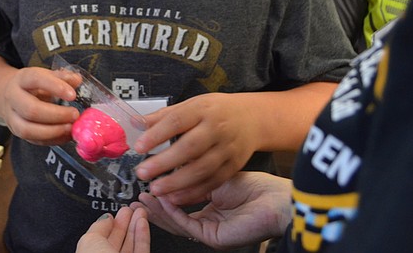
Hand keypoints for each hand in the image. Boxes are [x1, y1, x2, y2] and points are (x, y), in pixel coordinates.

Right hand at [1, 66, 81, 145]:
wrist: (11, 95)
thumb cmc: (32, 86)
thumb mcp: (46, 75)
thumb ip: (62, 77)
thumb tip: (77, 80)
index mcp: (22, 79)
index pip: (35, 79)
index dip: (55, 87)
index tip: (73, 95)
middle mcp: (13, 98)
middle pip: (30, 109)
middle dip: (56, 115)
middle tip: (74, 114)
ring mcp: (13, 118)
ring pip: (27, 129)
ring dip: (53, 131)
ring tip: (71, 127)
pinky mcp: (18, 132)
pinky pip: (34, 140)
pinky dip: (52, 140)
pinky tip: (66, 135)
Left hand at [76, 207, 149, 252]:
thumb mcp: (89, 241)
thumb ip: (98, 226)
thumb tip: (106, 218)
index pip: (101, 239)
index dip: (109, 224)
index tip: (116, 212)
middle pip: (118, 241)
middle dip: (125, 223)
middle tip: (131, 209)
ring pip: (131, 245)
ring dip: (136, 226)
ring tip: (140, 211)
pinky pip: (141, 250)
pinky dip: (143, 235)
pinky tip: (142, 222)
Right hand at [132, 172, 291, 249]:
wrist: (275, 199)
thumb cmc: (255, 187)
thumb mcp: (216, 178)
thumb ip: (193, 181)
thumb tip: (170, 175)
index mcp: (211, 209)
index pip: (181, 206)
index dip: (163, 197)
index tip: (148, 186)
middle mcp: (209, 222)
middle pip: (175, 218)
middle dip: (154, 208)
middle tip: (137, 197)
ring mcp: (210, 231)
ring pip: (177, 223)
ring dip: (158, 211)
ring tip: (143, 198)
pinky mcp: (213, 238)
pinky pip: (187, 224)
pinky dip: (172, 212)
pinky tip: (162, 199)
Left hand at [133, 93, 259, 203]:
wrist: (251, 118)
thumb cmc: (215, 111)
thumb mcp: (190, 104)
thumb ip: (163, 116)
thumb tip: (135, 123)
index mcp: (202, 109)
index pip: (177, 120)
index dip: (157, 134)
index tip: (139, 146)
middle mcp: (216, 129)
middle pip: (190, 147)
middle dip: (164, 162)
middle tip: (143, 173)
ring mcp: (226, 149)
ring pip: (202, 169)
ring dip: (177, 182)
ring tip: (156, 189)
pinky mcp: (233, 166)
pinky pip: (213, 182)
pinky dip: (194, 192)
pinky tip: (176, 198)